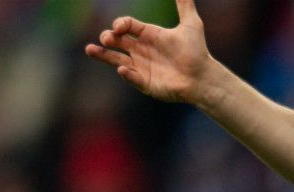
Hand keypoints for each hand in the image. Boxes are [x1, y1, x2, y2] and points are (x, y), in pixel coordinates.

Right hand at [84, 0, 213, 104]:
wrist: (204, 77)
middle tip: (107, 37)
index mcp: (149, 34)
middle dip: (108, 37)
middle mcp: (141, 49)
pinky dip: (126, 73)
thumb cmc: (197, 52)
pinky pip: (131, 77)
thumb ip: (185, 5)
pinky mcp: (144, 82)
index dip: (120, 23)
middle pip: (117, 40)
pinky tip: (123, 69)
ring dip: (103, 54)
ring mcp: (141, 66)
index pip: (127, 25)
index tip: (120, 26)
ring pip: (115, 58)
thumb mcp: (191, 25)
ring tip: (89, 50)